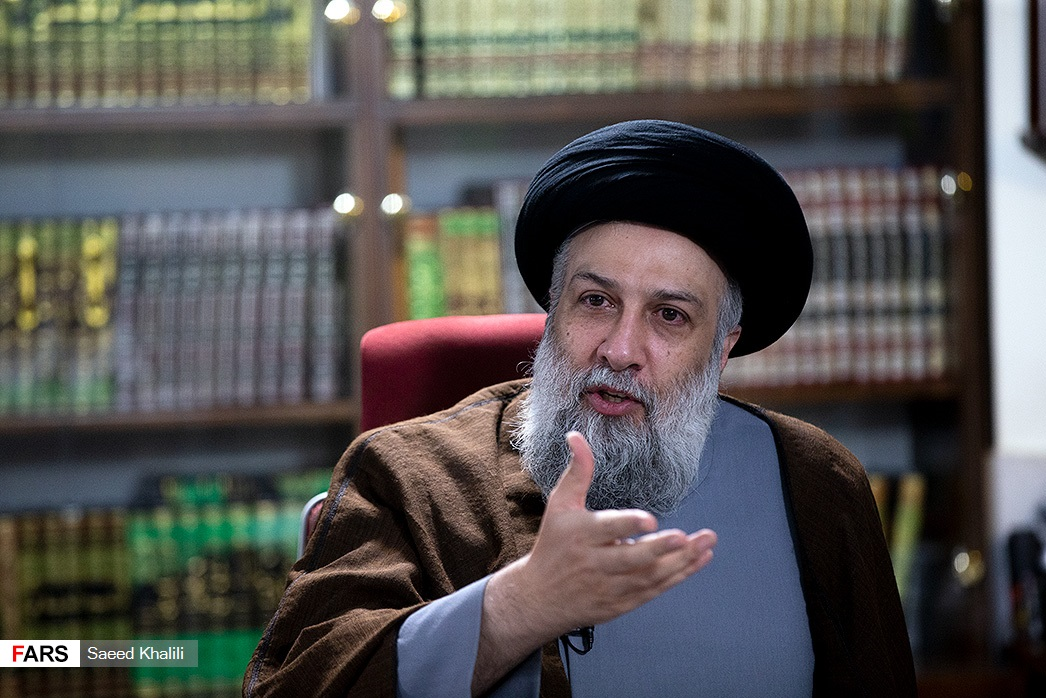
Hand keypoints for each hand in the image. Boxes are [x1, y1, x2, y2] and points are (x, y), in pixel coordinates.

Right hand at [513, 431, 716, 632]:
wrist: (540, 598)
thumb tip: (577, 436)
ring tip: (706, 545)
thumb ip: (578, 471)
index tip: (651, 521)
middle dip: (661, 549)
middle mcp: (595, 563)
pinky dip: (678, 576)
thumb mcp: (560, 505)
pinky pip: (654, 590)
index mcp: (580, 535)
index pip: (607, 528)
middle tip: (685, 537)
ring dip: (680, 562)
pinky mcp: (621, 603)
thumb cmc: (554, 544)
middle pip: (632, 558)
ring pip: (649, 577)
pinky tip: (699, 559)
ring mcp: (609, 586)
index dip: (628, 525)